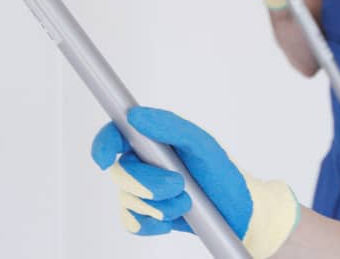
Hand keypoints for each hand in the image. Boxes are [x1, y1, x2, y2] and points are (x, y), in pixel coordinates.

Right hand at [91, 106, 298, 257]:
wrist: (236, 213)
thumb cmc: (221, 174)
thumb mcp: (201, 144)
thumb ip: (169, 126)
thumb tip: (136, 116)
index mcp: (149, 140)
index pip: (114, 135)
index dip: (103, 144)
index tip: (105, 157)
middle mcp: (141, 164)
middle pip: (120, 173)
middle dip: (148, 183)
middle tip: (178, 184)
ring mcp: (140, 192)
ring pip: (127, 200)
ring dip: (159, 204)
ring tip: (186, 201)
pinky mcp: (144, 216)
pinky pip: (132, 223)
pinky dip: (152, 223)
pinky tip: (172, 218)